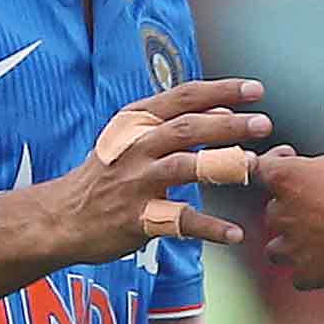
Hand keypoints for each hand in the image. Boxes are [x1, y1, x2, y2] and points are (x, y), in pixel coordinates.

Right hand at [42, 78, 271, 263]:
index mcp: (137, 121)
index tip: (255, 89)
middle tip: (263, 124)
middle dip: (229, 125)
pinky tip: (235, 234)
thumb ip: (176, 123)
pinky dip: (209, 228)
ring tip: (253, 167)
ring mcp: (135, 182)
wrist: (61, 217)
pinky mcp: (136, 218)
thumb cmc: (107, 173)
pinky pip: (179, 221)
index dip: (221, 91)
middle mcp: (136, 146)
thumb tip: (226, 111)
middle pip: (188, 128)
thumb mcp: (132, 137)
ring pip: (184, 167)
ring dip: (221, 165)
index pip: (183, 97)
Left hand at [258, 93, 323, 289]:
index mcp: (285, 178)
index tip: (294, 160)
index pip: (259, 168)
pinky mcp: (306, 274)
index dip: (276, 163)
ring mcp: (292, 247)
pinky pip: (299, 274)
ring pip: (277, 247)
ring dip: (290, 242)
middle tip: (313, 202)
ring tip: (314, 236)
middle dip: (288, 206)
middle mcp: (280, 213)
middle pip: (271, 210)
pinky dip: (309, 269)